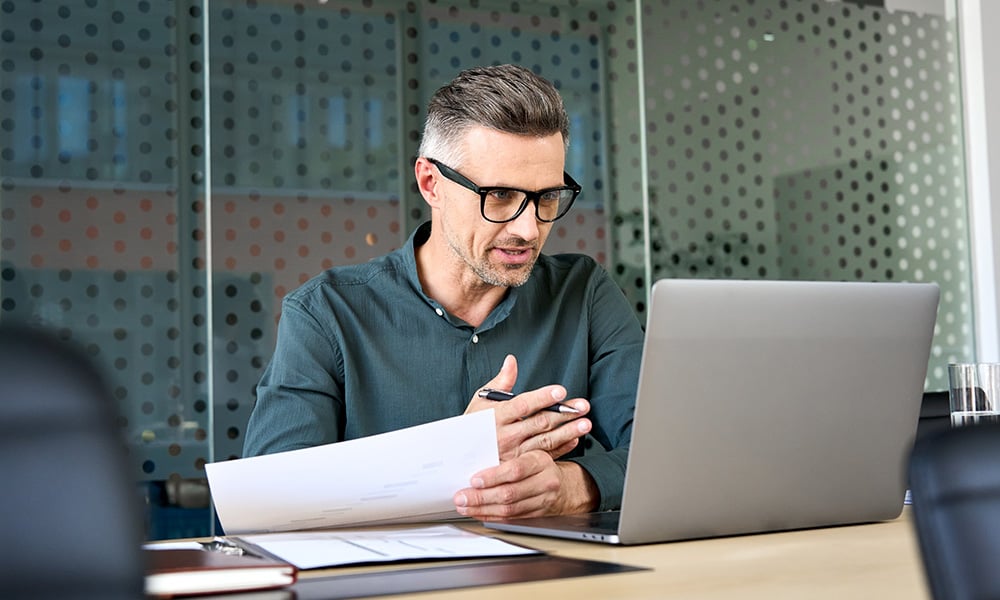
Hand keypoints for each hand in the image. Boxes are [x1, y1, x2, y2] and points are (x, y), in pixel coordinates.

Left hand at [453, 453, 598, 518]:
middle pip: (510, 493)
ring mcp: (543, 501)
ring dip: (482, 509)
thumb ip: (508, 454)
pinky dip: (491, 516)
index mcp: (540, 460)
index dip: (493, 476)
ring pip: (509, 509)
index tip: (474, 479)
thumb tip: (475, 458)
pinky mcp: (537, 515)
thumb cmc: (539, 465)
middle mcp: (545, 481)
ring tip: (465, 506)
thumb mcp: (529, 452)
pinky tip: (478, 512)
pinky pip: (511, 519)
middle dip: (481, 497)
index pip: (516, 469)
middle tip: (462, 496)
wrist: (563, 485)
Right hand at [456, 354, 598, 517]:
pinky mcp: (519, 466)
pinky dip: (561, 449)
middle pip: (539, 423)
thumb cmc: (471, 426)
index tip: (560, 391)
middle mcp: (505, 435)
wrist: (459, 460)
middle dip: (563, 413)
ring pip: (545, 441)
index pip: (522, 405)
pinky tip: (574, 440)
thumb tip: (512, 360)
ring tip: (585, 423)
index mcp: (496, 416)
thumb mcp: (480, 402)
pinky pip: (543, 457)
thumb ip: (500, 382)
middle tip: (583, 406)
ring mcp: (513, 454)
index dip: (542, 397)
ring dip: (567, 432)